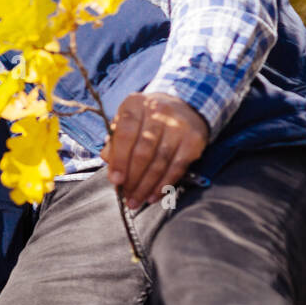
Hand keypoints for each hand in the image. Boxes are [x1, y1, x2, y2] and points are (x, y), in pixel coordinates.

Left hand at [100, 92, 208, 209]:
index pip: (125, 134)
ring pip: (160, 161)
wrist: (183, 106)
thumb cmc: (146, 119)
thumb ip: (115, 142)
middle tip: (126, 195)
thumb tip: (111, 168)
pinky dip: (164, 184)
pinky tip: (153, 195)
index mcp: (135, 104)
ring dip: (147, 186)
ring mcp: (179, 125)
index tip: (115, 180)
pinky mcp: (194, 139)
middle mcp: (159, 111)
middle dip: (133, 178)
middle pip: (143, 151)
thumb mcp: (126, 121)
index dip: (119, 160)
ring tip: (137, 200)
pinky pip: (177, 167)